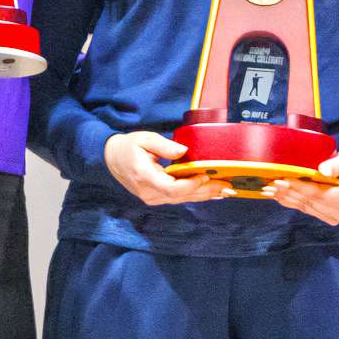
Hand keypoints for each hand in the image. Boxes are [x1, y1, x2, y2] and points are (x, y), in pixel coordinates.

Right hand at [104, 131, 228, 205]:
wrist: (111, 159)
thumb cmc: (128, 147)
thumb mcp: (144, 139)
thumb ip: (164, 145)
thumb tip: (184, 151)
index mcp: (145, 177)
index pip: (171, 188)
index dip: (190, 184)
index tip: (206, 175)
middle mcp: (149, 192)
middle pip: (181, 196)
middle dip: (206, 192)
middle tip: (228, 187)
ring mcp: (152, 198)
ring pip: (182, 199)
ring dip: (205, 195)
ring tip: (225, 191)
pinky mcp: (156, 198)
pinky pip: (179, 198)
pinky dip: (196, 195)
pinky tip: (211, 193)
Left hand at [267, 149, 338, 225]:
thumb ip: (338, 165)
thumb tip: (323, 170)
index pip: (319, 194)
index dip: (301, 187)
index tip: (284, 178)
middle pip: (309, 201)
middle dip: (288, 192)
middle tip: (269, 183)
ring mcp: (329, 217)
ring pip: (302, 206)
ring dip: (284, 197)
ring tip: (267, 189)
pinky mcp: (321, 216)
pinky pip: (301, 208)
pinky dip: (287, 201)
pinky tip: (275, 195)